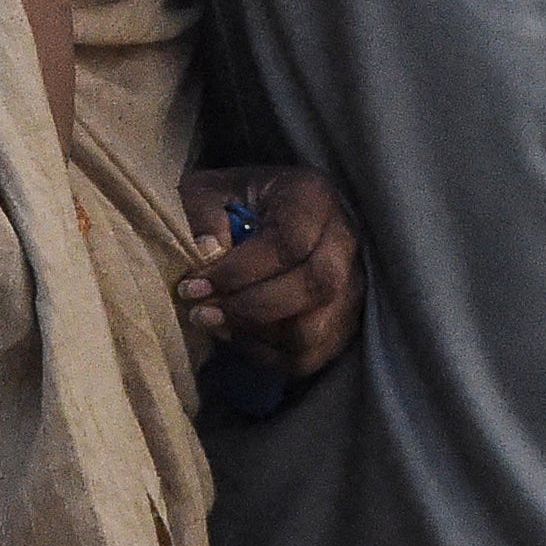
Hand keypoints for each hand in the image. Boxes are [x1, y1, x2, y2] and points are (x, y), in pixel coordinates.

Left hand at [177, 166, 364, 375]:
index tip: (194, 286)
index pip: (289, 243)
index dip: (239, 271)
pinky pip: (311, 354)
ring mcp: (351, 284)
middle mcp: (344, 240)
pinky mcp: (344, 320)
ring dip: (257, 335)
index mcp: (313, 197)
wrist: (271, 213)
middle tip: (200, 311)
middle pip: (314, 287)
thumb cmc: (237, 202)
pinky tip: (236, 335)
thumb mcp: (211, 191)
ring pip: (314, 329)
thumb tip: (208, 252)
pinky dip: (269, 354)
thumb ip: (203, 212)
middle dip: (249, 307)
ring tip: (214, 323)